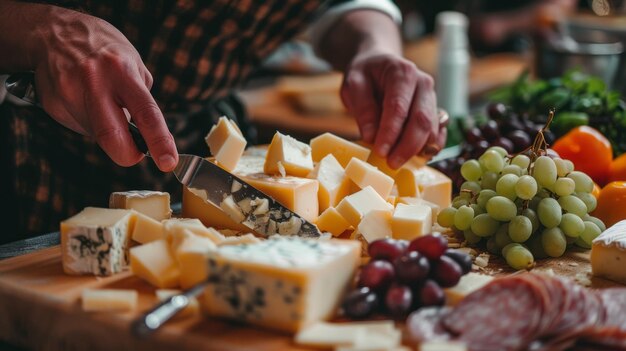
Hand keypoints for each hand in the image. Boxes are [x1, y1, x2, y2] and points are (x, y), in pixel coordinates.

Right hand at [31, 7, 176, 170]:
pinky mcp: (52, 104)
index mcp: (122, 71)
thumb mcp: (133, 64)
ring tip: (101, 104)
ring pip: (95, 134)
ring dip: (106, 130)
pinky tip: (83, 100)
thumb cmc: (103, 50)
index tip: (168, 162)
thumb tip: (145, 135)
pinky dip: (87, 122)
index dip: (159, 141)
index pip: (146, 113)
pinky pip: (78, 126)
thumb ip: (141, 100)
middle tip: (135, 154)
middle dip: (127, 155)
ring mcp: (68, 93)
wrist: (53, 31)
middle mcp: (94, 81)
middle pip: (112, 136)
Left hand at [341, 52, 444, 168]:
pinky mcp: (434, 111)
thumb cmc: (365, 75)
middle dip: (407, 146)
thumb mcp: (354, 84)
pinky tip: (413, 158)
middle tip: (391, 164)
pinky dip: (428, 149)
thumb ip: (363, 108)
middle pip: (422, 120)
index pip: (399, 107)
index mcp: (402, 73)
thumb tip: (371, 136)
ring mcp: (432, 98)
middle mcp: (423, 84)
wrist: (379, 64)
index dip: (390, 133)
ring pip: (432, 130)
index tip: (380, 152)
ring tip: (398, 162)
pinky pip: (438, 134)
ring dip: (417, 150)